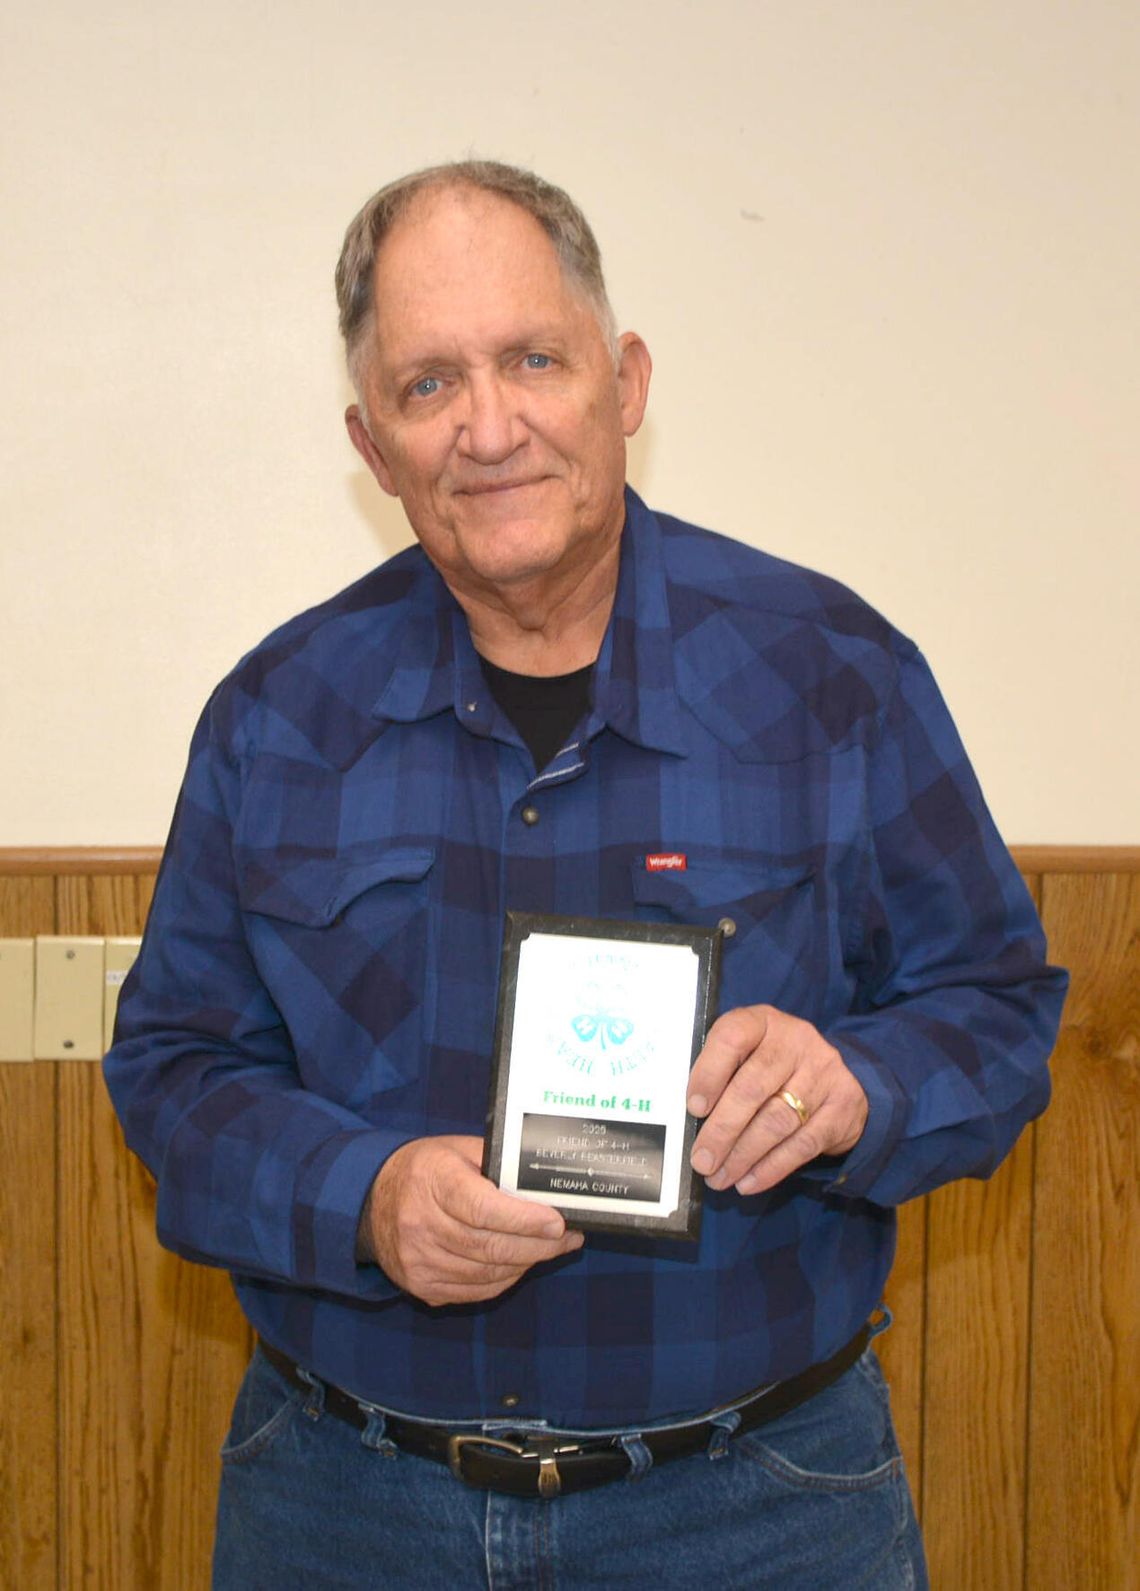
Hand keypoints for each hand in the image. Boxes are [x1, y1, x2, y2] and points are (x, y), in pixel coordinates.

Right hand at [364, 1135, 583, 1306]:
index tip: (558, 1222)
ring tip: (551, 1248)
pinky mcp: (422, 1287)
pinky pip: (476, 1290)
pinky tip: (520, 1262)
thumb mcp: (457, 1150)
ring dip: (526, 1263)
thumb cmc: (426, 1170)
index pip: (482, 1209)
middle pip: (490, 1246)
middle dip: (539, 1245)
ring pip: (488, 1273)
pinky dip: (505, 1278)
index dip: (524, 1220)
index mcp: (432, 1181)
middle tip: (568, 1237)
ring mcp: (419, 1261)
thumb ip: (497, 1164)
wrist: (371, 1201)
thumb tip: (544, 1186)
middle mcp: (420, 1224)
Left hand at [687, 1006, 867, 1195]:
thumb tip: (687, 1119)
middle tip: (702, 1161)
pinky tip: (747, 1182)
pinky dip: (770, 1168)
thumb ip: (721, 1073)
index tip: (693, 1108)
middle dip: (722, 1130)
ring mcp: (823, 1073)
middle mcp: (796, 1041)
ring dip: (743, 1156)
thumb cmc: (772, 1066)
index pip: (733, 1037)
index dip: (710, 1072)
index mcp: (763, 1021)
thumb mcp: (748, 1053)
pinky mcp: (841, 1107)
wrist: (836, 1077)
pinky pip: (802, 1145)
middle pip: (753, 1087)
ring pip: (777, 1121)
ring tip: (719, 1177)